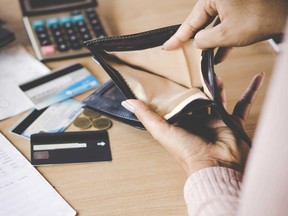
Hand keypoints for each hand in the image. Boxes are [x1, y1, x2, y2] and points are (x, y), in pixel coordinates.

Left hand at [121, 73, 263, 175]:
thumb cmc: (188, 152)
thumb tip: (127, 101)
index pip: (176, 102)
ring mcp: (215, 120)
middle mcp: (197, 121)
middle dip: (195, 84)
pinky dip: (251, 91)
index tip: (171, 73)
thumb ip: (146, 115)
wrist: (216, 166)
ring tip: (212, 68)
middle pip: (196, 97)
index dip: (174, 89)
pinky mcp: (231, 120)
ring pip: (216, 97)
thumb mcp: (162, 131)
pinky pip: (243, 103)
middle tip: (193, 66)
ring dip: (216, 84)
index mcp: (180, 122)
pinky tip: (257, 78)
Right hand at [163, 0, 287, 62]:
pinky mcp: (238, 10)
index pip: (190, 21)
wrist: (286, 15)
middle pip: (200, 22)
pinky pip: (225, 26)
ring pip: (213, 25)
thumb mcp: (226, 34)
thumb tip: (196, 42)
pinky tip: (219, 55)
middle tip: (179, 51)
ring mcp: (230, 3)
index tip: (167, 47)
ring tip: (201, 57)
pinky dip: (222, 40)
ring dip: (209, 42)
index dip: (178, 37)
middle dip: (194, 39)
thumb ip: (205, 40)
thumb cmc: (260, 18)